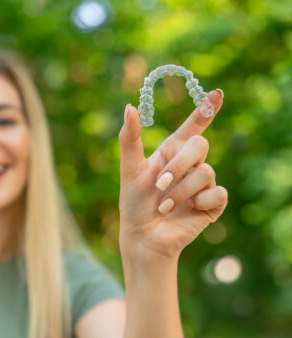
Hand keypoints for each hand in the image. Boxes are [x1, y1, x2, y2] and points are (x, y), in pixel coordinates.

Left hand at [118, 89, 227, 263]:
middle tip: (159, 185)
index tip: (217, 94)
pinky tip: (187, 211)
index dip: (206, 109)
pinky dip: (197, 201)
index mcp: (172, 152)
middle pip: (200, 146)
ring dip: (180, 191)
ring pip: (205, 172)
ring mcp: (203, 184)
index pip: (193, 127)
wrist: (142, 236)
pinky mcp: (213, 203)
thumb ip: (130, 139)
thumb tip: (129, 107)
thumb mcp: (129, 169)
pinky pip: (216, 192)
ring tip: (162, 207)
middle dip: (178, 166)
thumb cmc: (134, 204)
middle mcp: (190, 165)